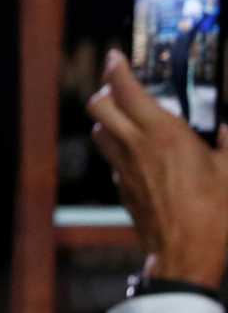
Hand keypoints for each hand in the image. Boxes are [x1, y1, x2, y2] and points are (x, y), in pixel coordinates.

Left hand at [89, 48, 227, 286]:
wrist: (185, 255)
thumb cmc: (213, 215)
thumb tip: (226, 130)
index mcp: (163, 134)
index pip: (125, 88)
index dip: (116, 67)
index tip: (116, 56)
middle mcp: (136, 145)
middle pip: (98, 104)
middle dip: (105, 90)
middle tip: (121, 87)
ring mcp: (124, 167)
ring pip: (99, 129)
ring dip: (108, 118)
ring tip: (128, 117)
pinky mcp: (122, 187)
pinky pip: (111, 157)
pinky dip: (118, 147)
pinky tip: (139, 153)